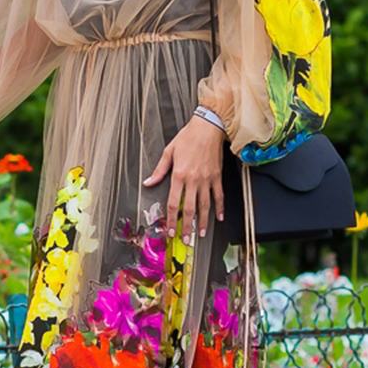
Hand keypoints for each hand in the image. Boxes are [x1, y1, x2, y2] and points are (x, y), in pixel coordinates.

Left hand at [144, 115, 225, 243]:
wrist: (208, 128)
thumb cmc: (188, 137)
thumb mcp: (169, 152)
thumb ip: (159, 170)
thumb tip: (148, 182)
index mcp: (178, 175)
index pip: (173, 203)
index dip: (172, 219)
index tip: (171, 230)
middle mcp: (192, 180)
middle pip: (189, 209)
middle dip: (187, 227)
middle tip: (186, 239)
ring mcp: (206, 180)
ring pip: (205, 206)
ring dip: (203, 222)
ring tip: (201, 234)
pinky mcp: (217, 177)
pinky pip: (218, 196)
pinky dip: (219, 208)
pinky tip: (218, 217)